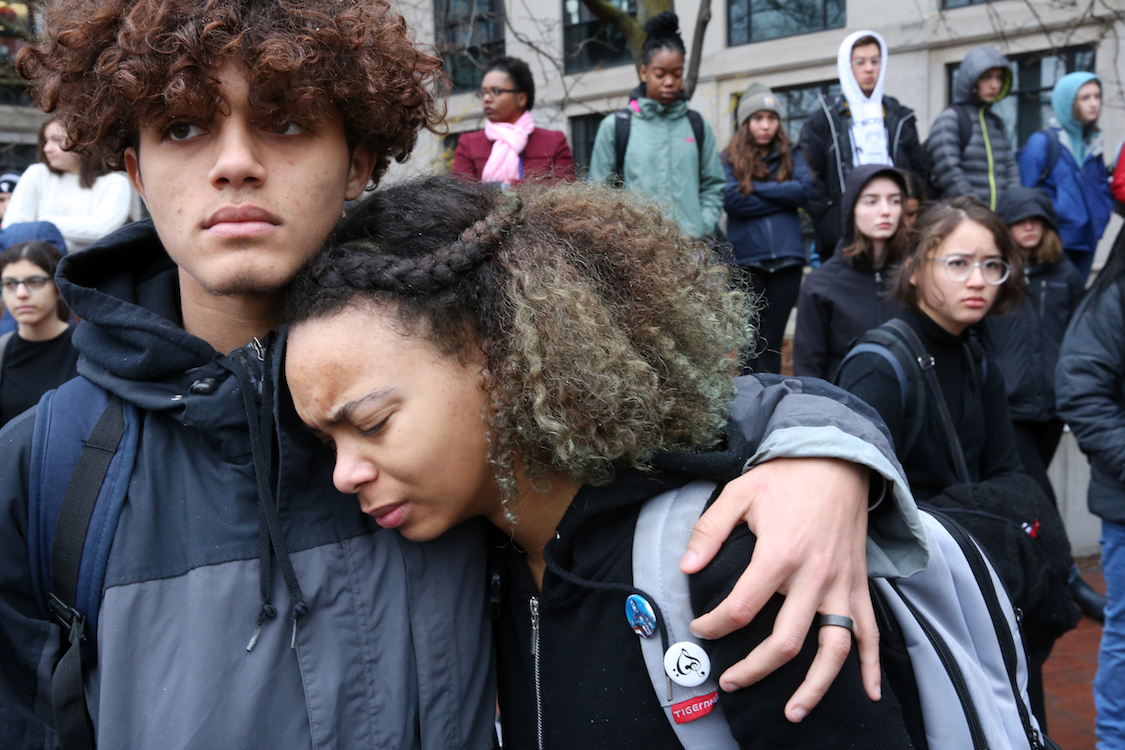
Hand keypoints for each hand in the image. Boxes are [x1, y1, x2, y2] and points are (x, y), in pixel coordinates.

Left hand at [680, 457, 877, 721]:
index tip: (700, 627)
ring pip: (833, 648)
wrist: (838, 460)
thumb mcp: (739, 493)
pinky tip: (868, 692)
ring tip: (793, 711)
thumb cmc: (786, 477)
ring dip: (815, 686)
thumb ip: (709, 531)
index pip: (741, 608)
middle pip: (785, 641)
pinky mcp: (859, 585)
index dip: (714, 625)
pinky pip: (871, 632)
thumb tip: (686, 568)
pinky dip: (872, 665)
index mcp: (778, 555)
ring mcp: (841, 585)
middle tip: (729, 682)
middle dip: (754, 669)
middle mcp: (813, 577)